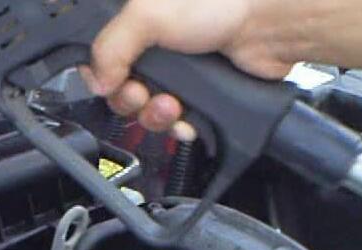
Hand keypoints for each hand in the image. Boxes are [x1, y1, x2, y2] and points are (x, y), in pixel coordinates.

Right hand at [83, 0, 296, 138]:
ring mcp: (180, 76)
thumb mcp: (148, 14)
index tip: (114, 84)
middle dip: (131, 101)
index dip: (103, 80)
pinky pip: (178, 124)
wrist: (265, 25)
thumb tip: (95, 83)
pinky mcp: (201, 97)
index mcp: (137, 26)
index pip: (103, 62)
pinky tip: (188, 119)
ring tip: (172, 106)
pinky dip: (180, 126)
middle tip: (144, 95)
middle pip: (123, 93)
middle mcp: (156, 51)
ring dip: (156, 117)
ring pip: (150, 113)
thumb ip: (111, 46)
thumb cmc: (216, 4)